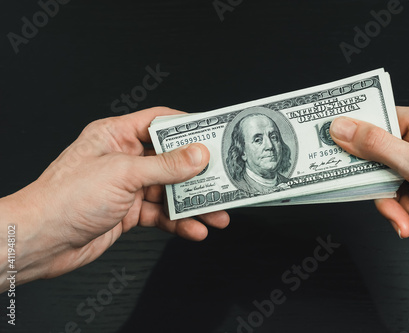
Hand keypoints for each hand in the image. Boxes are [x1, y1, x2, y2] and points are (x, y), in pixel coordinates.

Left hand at [0, 107, 229, 290]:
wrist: (41, 240)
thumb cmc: (66, 198)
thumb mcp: (123, 174)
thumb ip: (165, 166)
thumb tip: (198, 155)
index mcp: (116, 135)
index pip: (159, 122)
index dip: (187, 127)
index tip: (214, 134)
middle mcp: (124, 158)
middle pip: (170, 160)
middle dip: (197, 174)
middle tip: (223, 180)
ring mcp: (127, 186)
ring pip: (169, 190)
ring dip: (194, 204)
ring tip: (217, 214)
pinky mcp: (129, 211)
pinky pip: (161, 214)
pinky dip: (179, 222)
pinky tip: (194, 229)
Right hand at [329, 104, 408, 248]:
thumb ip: (378, 148)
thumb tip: (343, 128)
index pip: (377, 119)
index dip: (354, 137)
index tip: (332, 151)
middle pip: (380, 158)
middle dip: (384, 188)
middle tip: (389, 203)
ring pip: (391, 182)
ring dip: (401, 205)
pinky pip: (406, 195)